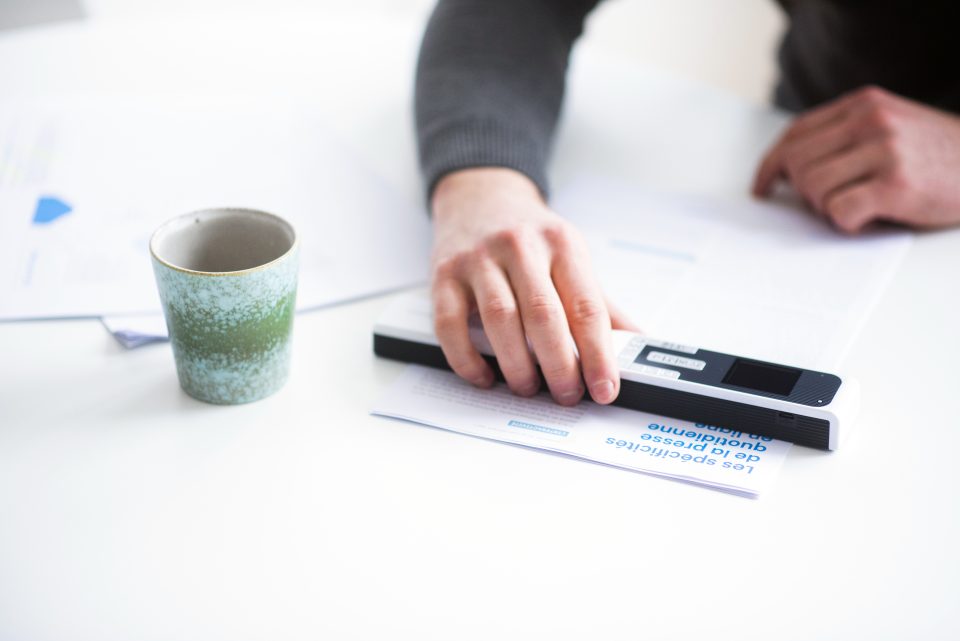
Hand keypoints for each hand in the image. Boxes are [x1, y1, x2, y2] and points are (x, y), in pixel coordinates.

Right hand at [430, 167, 634, 405]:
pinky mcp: (444, 273)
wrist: (479, 196)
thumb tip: (638, 344)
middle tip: (566, 395)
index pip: (586, 306)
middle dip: (559, 366)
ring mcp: (478, 258)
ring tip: (528, 387)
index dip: (598, 354)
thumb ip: (599, 303)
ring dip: (517, 365)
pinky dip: (467, 359)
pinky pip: (450, 325)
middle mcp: (520, 245)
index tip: (604, 388)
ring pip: (500, 321)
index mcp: (561, 243)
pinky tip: (483, 376)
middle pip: (544, 315)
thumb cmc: (529, 236)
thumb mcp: (570, 256)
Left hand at [753, 85, 959, 231]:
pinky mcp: (895, 185)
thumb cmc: (938, 156)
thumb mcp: (891, 128)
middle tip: (826, 204)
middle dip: (802, 191)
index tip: (761, 187)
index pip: (794, 134)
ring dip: (826, 208)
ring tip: (855, 208)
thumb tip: (790, 167)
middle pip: (796, 162)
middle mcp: (870, 121)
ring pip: (812, 188)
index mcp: (863, 105)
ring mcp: (884, 151)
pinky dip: (846, 224)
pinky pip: (839, 212)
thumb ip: (846, 136)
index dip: (770, 165)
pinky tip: (868, 219)